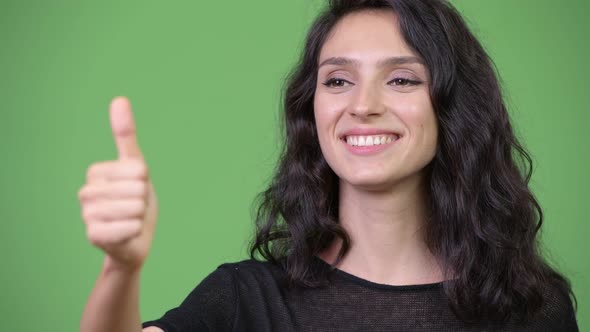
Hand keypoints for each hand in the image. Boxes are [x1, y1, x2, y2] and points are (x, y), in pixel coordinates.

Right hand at [78, 97, 157, 271]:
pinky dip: (136, 231)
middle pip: (138, 189)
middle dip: (144, 201)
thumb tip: (119, 98)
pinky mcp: (93, 235)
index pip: (139, 169)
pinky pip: (129, 227)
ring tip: (130, 220)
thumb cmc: (136, 201)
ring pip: (135, 208)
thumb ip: (126, 135)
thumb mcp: (136, 167)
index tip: (136, 189)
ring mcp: (87, 215)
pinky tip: (126, 234)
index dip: (145, 181)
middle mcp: (86, 192)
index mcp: (96, 172)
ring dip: (141, 217)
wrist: (134, 241)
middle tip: (134, 209)